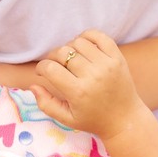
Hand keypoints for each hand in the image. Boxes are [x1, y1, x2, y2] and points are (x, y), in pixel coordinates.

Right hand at [30, 30, 147, 140]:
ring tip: (70, 59)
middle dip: (53, 57)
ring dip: (69, 48)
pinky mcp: (118, 57)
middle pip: (63, 52)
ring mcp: (107, 64)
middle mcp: (93, 76)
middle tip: (54, 66)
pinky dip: (87, 36)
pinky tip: (83, 47)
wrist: (125, 119)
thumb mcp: (66, 119)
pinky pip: (99, 36)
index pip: (50, 68)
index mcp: (78, 92)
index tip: (41, 72)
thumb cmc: (92, 120)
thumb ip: (46, 104)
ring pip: (78, 42)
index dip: (41, 68)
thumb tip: (32, 85)